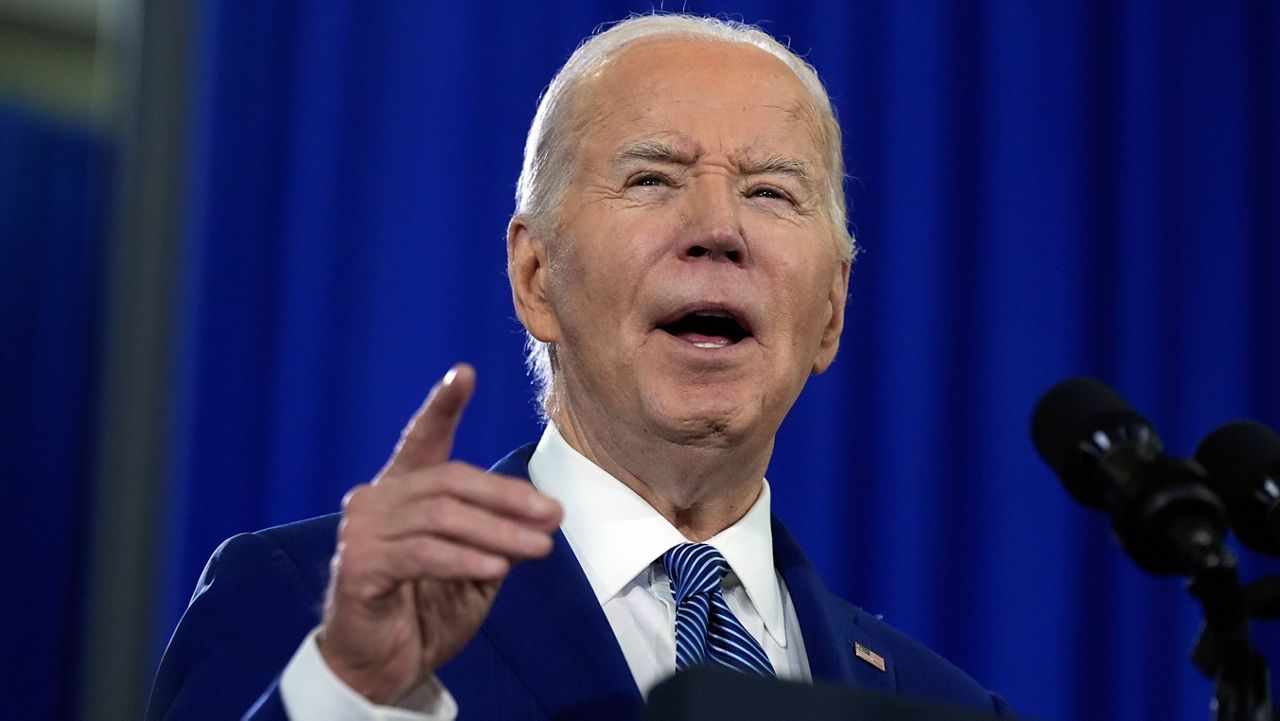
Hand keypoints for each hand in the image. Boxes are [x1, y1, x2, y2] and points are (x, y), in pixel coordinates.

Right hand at [316, 364, 562, 703]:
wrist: (382, 669)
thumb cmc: (426, 611)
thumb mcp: (475, 567)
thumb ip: (497, 536)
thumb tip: (542, 516)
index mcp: (402, 492)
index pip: (422, 439)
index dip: (442, 405)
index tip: (465, 372)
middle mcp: (375, 501)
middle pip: (449, 480)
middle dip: (508, 496)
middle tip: (553, 514)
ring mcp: (361, 531)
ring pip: (441, 516)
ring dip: (498, 531)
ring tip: (539, 548)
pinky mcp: (358, 567)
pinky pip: (422, 553)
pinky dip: (464, 558)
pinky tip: (496, 567)